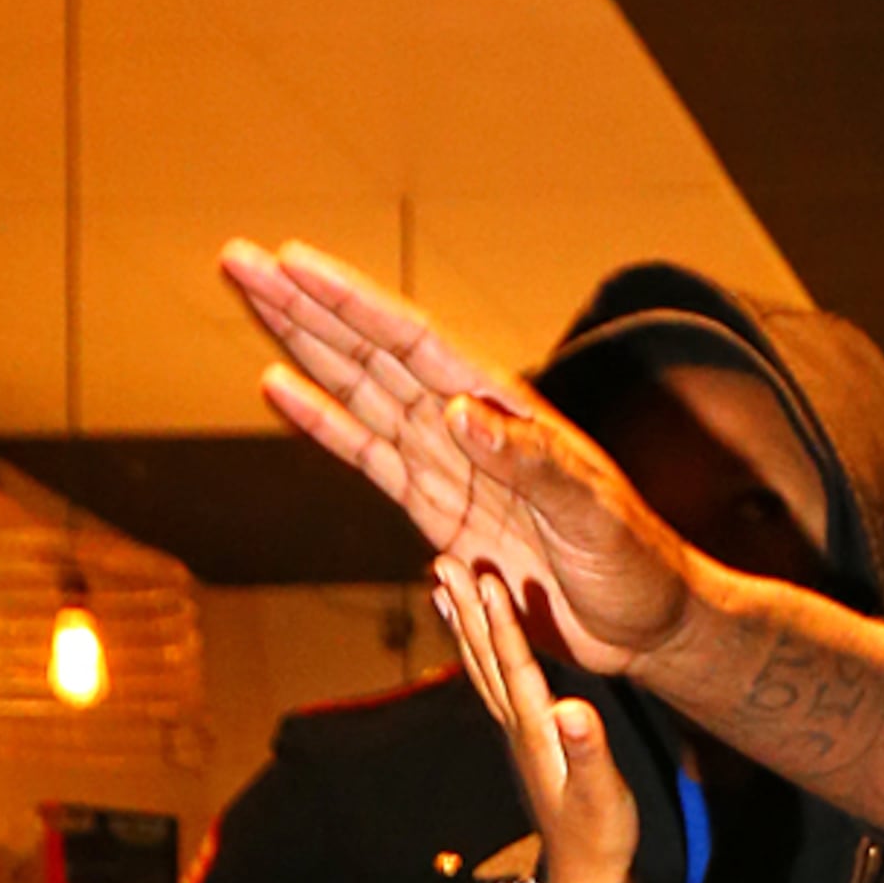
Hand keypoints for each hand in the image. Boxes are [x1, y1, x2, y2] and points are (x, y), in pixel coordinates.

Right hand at [223, 238, 697, 672]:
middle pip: (367, 351)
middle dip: (302, 306)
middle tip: (238, 259)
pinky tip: (277, 386)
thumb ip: (530, 462)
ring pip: (356, 390)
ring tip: (248, 297)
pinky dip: (321, 423)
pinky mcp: (436, 512)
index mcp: (504, 413)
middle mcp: (465, 426)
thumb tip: (459, 410)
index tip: (295, 262)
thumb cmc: (635, 562)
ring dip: (300, 345)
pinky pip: (367, 458)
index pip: (412, 343)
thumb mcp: (593, 512)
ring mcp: (446, 465)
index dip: (351, 303)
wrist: (645, 623)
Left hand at [433, 556, 639, 882]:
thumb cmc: (601, 835)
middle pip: (485, 659)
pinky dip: (475, 647)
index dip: (500, 624)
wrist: (584, 872)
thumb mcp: (603, 797)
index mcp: (538, 734)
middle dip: (467, 609)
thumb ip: (589, 753)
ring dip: (463, 622)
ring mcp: (515, 730)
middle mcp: (517, 726)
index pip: (515, 669)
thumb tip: (572, 710)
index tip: (486, 578)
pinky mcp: (522, 733)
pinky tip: (469, 626)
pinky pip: (491, 679)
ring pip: (481, 667)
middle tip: (444, 559)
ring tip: (442, 579)